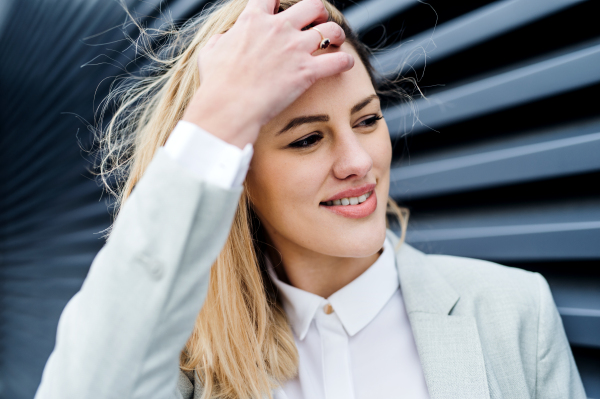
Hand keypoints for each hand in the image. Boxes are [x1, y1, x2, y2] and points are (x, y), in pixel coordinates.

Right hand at [182, 0, 353, 148]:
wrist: (230, 105)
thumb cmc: (216, 83)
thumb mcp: (210, 52)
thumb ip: (221, 40)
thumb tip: (225, 39)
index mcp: (253, 20)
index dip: (279, 1)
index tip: (282, 9)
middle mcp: (278, 28)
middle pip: (311, 5)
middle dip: (318, 12)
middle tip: (317, 22)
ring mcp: (295, 48)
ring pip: (330, 30)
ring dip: (336, 34)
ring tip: (336, 41)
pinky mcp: (307, 71)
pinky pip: (338, 61)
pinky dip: (345, 62)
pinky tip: (346, 64)